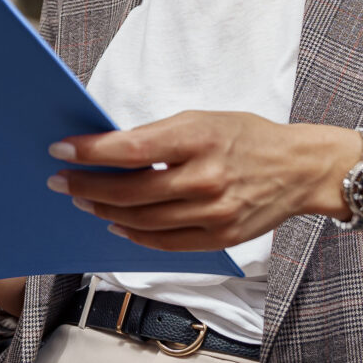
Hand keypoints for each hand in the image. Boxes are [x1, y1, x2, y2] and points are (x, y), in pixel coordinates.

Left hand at [49, 112, 353, 252]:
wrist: (300, 168)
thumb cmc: (246, 137)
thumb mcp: (203, 120)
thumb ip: (159, 137)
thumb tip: (108, 153)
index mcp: (198, 137)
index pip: (131, 149)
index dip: (91, 152)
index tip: (61, 151)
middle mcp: (205, 177)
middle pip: (130, 191)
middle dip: (87, 186)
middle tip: (62, 182)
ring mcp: (213, 211)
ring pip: (142, 220)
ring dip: (105, 211)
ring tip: (84, 201)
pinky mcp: (221, 237)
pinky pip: (164, 242)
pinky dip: (135, 234)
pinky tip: (117, 224)